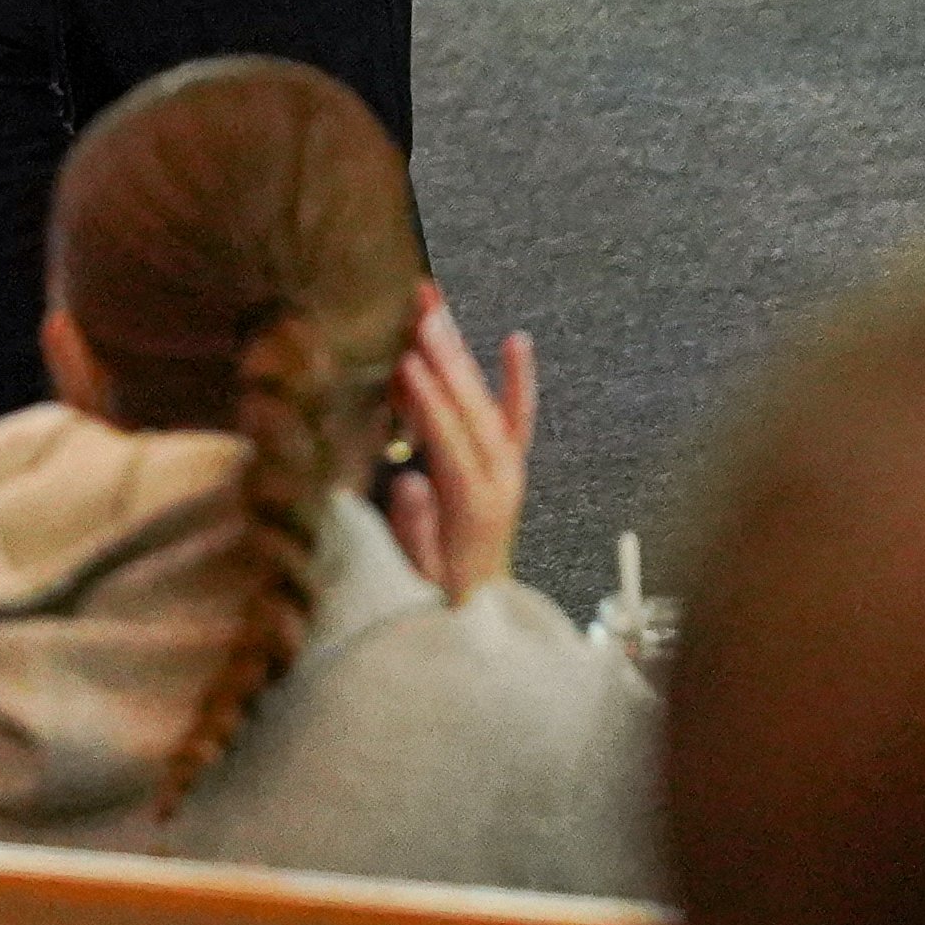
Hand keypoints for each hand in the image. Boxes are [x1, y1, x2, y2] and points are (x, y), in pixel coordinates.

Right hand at [378, 287, 535, 604]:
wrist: (480, 617)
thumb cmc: (439, 601)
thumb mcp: (417, 580)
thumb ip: (416, 532)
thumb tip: (412, 483)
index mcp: (476, 507)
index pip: (450, 443)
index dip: (428, 403)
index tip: (407, 363)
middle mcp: (500, 481)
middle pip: (472, 410)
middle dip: (446, 358)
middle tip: (423, 312)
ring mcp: (509, 470)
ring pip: (488, 402)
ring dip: (462, 353)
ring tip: (437, 307)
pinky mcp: (509, 467)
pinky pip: (517, 417)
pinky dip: (517, 380)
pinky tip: (516, 341)